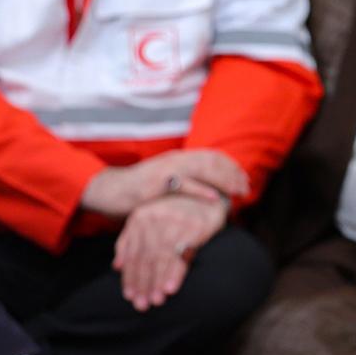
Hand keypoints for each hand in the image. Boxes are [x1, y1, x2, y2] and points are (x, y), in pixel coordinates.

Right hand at [81, 150, 248, 217]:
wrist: (109, 190)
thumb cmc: (140, 189)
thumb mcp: (167, 181)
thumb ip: (187, 181)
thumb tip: (211, 190)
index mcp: (179, 158)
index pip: (212, 157)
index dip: (231, 167)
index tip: (245, 179)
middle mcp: (175, 159)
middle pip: (212, 161)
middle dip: (233, 174)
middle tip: (247, 187)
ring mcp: (166, 170)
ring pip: (202, 170)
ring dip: (223, 181)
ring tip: (238, 191)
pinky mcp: (156, 184)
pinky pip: (182, 185)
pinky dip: (200, 191)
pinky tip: (214, 197)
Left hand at [112, 195, 227, 309]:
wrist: (208, 194)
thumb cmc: (175, 211)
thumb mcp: (148, 219)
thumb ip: (130, 240)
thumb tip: (117, 266)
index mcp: (140, 218)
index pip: (133, 253)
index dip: (130, 276)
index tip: (130, 296)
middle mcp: (155, 219)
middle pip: (146, 258)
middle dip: (143, 284)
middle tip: (142, 305)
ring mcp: (175, 222)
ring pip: (162, 258)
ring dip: (157, 282)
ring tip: (155, 301)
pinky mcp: (195, 227)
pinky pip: (182, 255)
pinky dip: (175, 273)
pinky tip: (170, 288)